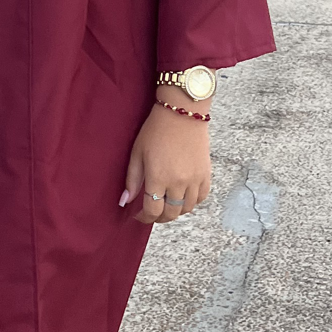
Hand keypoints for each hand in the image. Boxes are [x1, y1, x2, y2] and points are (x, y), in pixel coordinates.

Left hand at [120, 100, 211, 225]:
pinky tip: (183, 197)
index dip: (144, 218)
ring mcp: (195, 180)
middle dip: (158, 217)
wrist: (182, 113)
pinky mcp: (206, 174)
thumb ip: (132, 180)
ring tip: (166, 204)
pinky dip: (192, 202)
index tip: (138, 215)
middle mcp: (178, 183)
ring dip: (175, 211)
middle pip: (170, 214)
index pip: (152, 211)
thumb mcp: (137, 153)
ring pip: (186, 209)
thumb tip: (125, 202)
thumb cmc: (155, 130)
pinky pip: (201, 198)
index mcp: (158, 178)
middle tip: (151, 212)